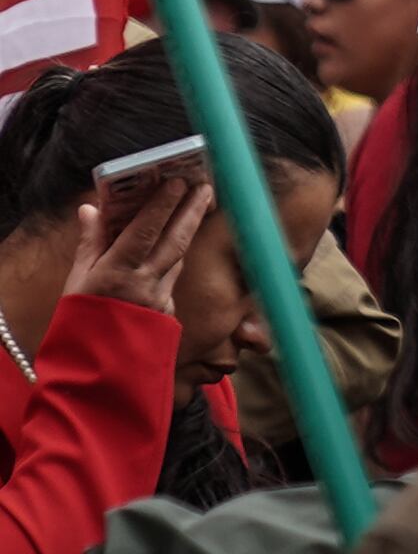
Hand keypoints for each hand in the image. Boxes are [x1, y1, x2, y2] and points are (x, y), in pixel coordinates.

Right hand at [61, 176, 209, 316]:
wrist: (94, 372)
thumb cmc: (78, 322)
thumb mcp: (76, 281)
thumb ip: (89, 244)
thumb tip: (90, 208)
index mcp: (117, 272)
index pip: (146, 231)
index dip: (163, 205)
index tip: (178, 181)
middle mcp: (145, 283)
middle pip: (177, 240)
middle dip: (193, 210)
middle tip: (206, 186)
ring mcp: (161, 298)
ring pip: (178, 259)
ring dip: (187, 234)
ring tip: (197, 209)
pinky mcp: (169, 313)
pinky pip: (172, 281)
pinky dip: (172, 265)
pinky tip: (173, 253)